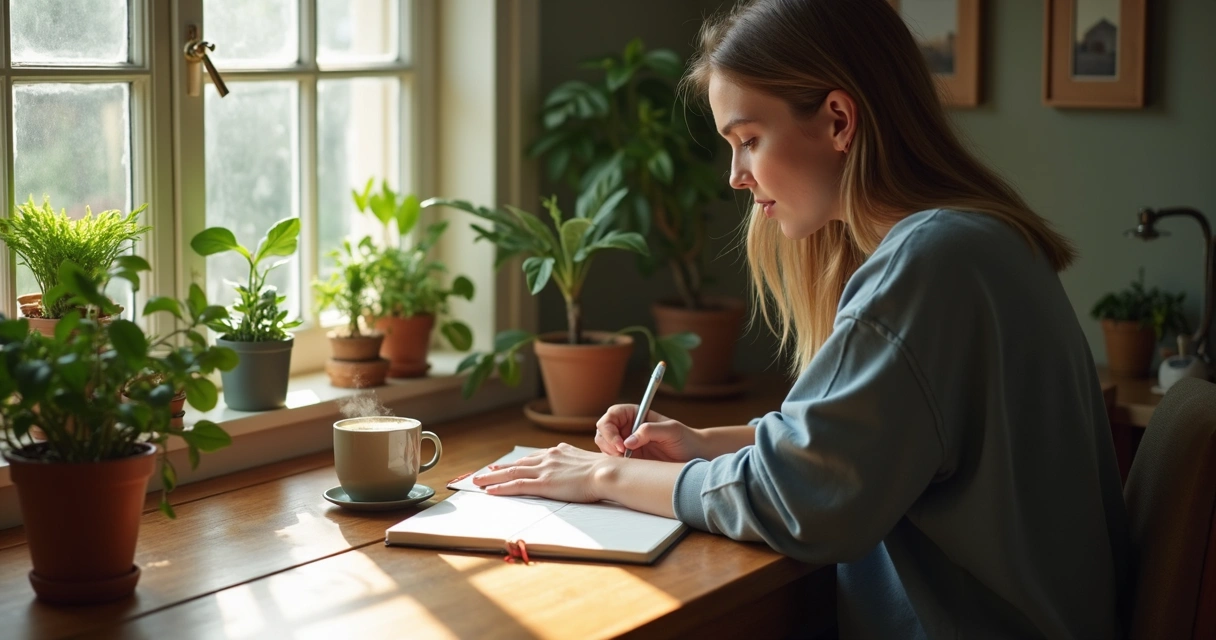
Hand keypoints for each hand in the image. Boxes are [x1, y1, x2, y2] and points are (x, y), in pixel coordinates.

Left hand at [471, 443, 616, 502]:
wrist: (607, 472)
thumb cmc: (605, 471)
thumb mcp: (589, 463)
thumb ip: (577, 465)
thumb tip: (580, 471)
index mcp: (559, 452)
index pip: (533, 457)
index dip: (517, 462)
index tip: (506, 464)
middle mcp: (548, 457)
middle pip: (518, 463)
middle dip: (499, 469)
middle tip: (484, 472)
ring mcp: (544, 470)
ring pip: (511, 473)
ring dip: (492, 477)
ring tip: (478, 481)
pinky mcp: (544, 483)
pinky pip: (517, 485)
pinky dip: (501, 488)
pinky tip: (490, 491)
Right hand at [595, 404, 700, 461]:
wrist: (695, 456)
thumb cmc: (686, 439)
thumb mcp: (671, 431)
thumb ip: (650, 431)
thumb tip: (628, 441)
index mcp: (636, 414)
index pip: (612, 414)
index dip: (610, 428)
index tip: (621, 444)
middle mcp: (628, 427)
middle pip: (603, 429)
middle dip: (608, 442)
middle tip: (622, 455)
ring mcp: (626, 444)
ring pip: (604, 445)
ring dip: (610, 453)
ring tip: (628, 462)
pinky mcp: (628, 459)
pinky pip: (612, 460)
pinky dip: (614, 464)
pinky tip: (629, 468)